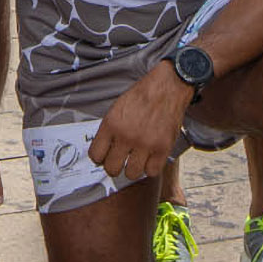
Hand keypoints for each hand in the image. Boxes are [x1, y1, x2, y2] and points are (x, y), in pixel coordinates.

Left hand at [89, 61, 193, 182]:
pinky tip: (150, 158)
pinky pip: (152, 171)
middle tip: (120, 161)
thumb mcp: (116, 109)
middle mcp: (126, 136)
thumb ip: (109, 130)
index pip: (95, 155)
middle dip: (114, 166)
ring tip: (136, 159)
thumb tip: (103, 150)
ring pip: (132, 174)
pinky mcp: (162, 148)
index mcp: (111, 124)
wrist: (167, 88)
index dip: (99, 158)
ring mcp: (145, 144)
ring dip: (133, 169)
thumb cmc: (142, 96)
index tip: (104, 157)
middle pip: (112, 169)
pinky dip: (150, 167)